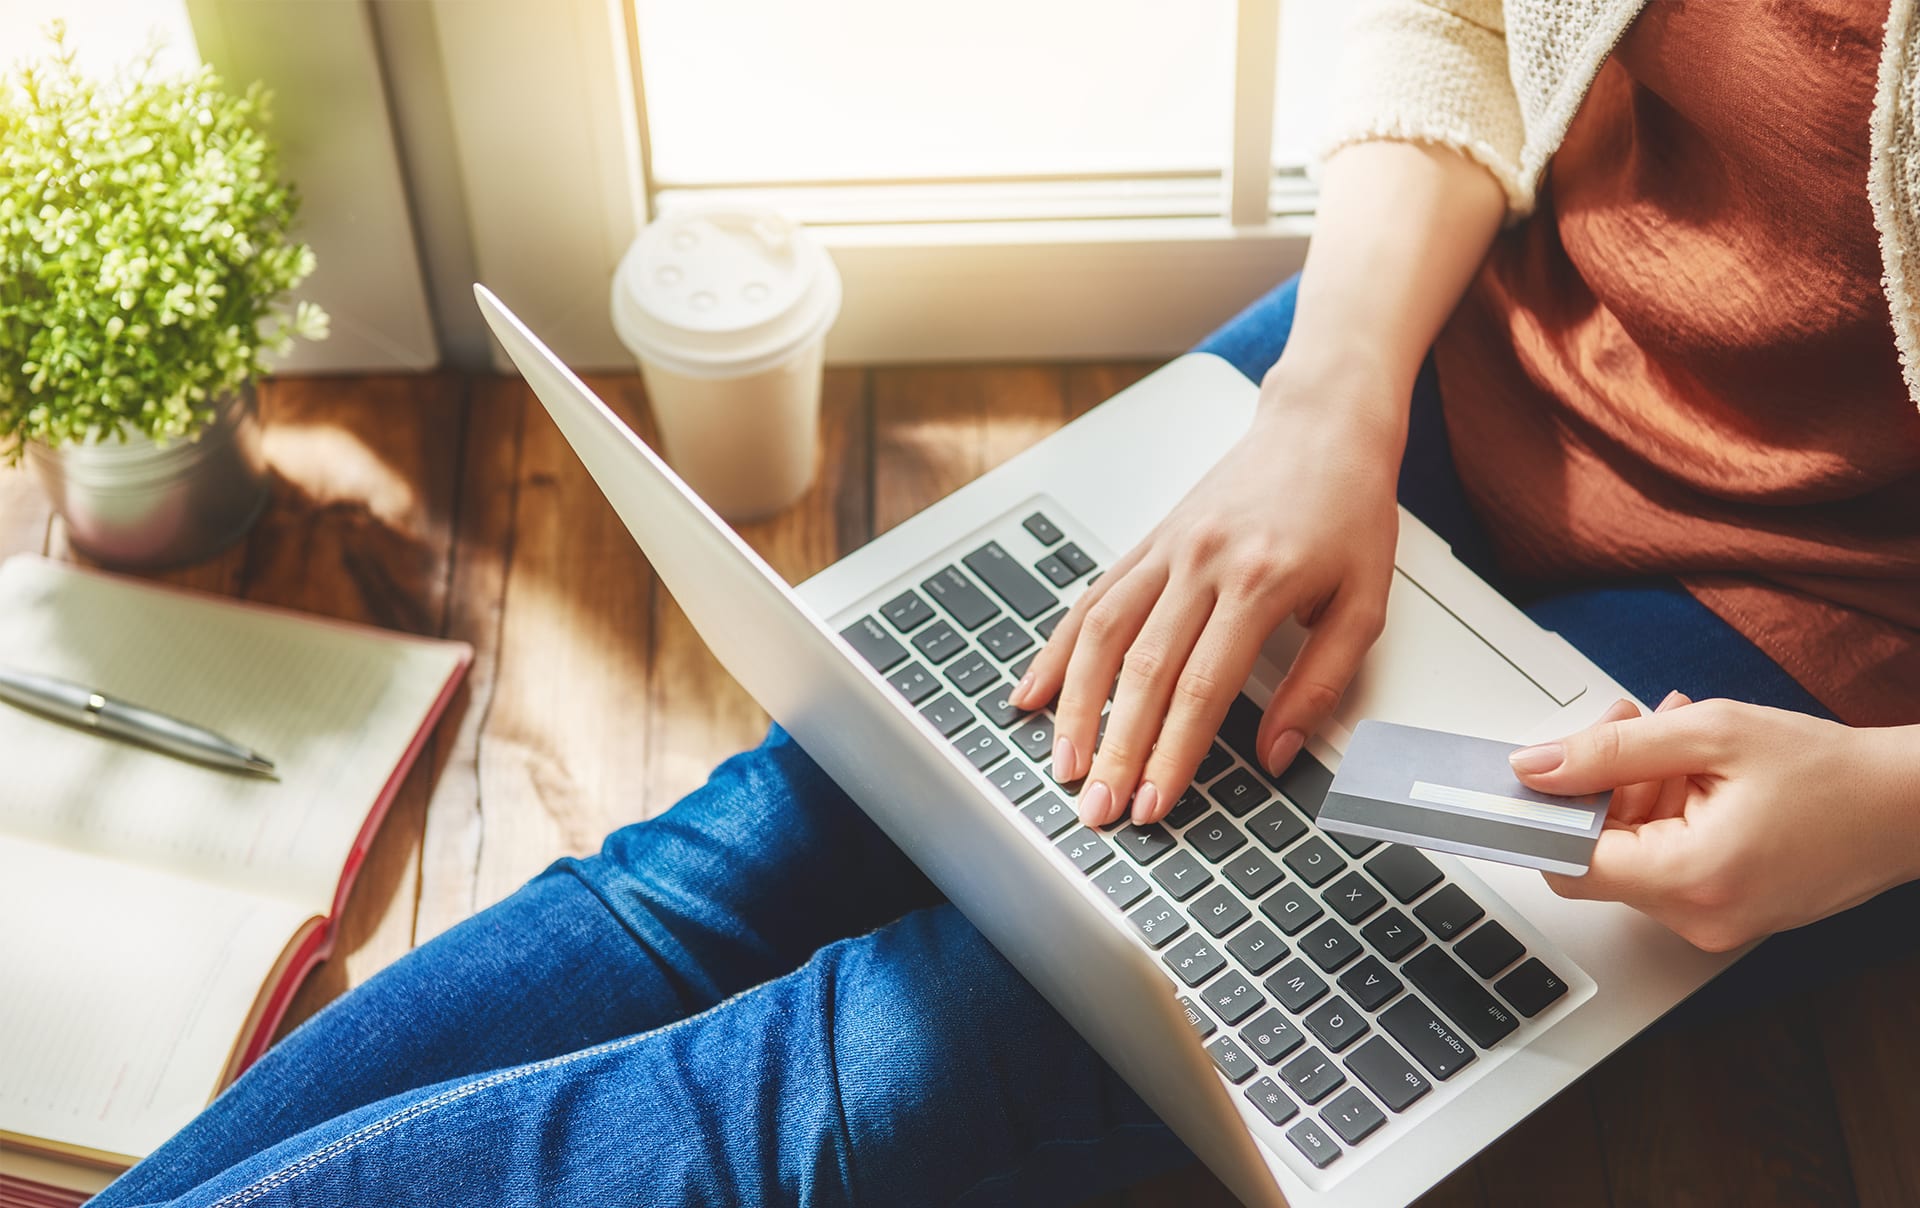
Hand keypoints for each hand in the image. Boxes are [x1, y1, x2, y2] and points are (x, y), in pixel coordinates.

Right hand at [1008, 369, 1401, 826]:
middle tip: (1098, 808)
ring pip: (1101, 636)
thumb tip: (1277, 753)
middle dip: (1115, 750)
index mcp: (1259, 581)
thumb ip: (1321, 683)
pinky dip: (1058, 650)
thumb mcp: (1364, 603)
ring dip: (1076, 708)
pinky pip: (1091, 601)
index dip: (1172, 753)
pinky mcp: (1146, 542)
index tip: (1154, 803)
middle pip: (1142, 672)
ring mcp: (1165, 550)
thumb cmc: (1348, 509)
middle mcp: (1201, 563)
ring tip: (1063, 765)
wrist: (1321, 423)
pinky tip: (1035, 692)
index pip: (1203, 687)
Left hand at [1511, 696, 1919, 950]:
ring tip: (1678, 739)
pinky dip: (1667, 814)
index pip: (1570, 863)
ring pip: (1632, 855)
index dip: (1546, 813)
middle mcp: (1697, 918)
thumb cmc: (1832, 772)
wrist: (1912, 807)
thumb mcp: (1711, 734)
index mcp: (1691, 879)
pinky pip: (1667, 864)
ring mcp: (1712, 923)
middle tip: (1631, 725)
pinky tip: (1696, 771)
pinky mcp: (1726, 913)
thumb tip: (1536, 766)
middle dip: (1601, 784)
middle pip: (1599, 855)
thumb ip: (1613, 750)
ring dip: (1637, 791)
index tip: (1536, 775)